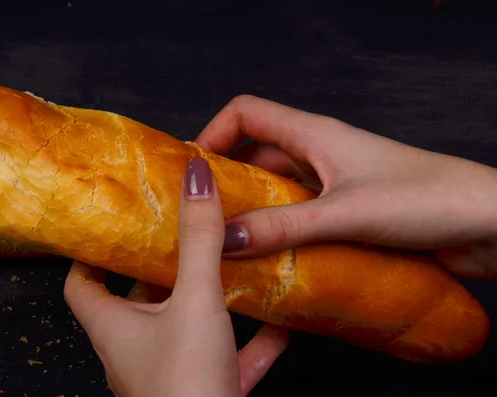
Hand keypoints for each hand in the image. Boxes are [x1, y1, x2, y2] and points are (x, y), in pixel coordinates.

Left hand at [64, 157, 287, 396]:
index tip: (112, 225)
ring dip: (208, 300)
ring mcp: (173, 374)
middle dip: (161, 268)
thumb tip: (194, 175)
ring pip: (188, 327)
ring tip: (230, 265)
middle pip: (138, 300)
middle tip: (182, 234)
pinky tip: (281, 320)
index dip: (91, 253)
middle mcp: (137, 351)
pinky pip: (230, 359)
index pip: (81, 283)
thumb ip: (198, 240)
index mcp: (115, 328)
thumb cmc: (185, 383)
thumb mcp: (193, 300)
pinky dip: (252, 340)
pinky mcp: (208, 392)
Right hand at [196, 95, 496, 278]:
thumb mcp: (344, 212)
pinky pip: (302, 220)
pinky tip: (272, 263)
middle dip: (228, 184)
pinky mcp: (348, 214)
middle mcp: (320, 155)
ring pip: (278, 192)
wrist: (488, 223)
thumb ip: (282, 226)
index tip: (194, 172)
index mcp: (315, 134)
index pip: (246, 113)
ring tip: (231, 248)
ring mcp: (334, 185)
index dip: (214, 134)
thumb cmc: (428, 197)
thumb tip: (224, 237)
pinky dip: (283, 236)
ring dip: (256, 215)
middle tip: (205, 221)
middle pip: (257, 156)